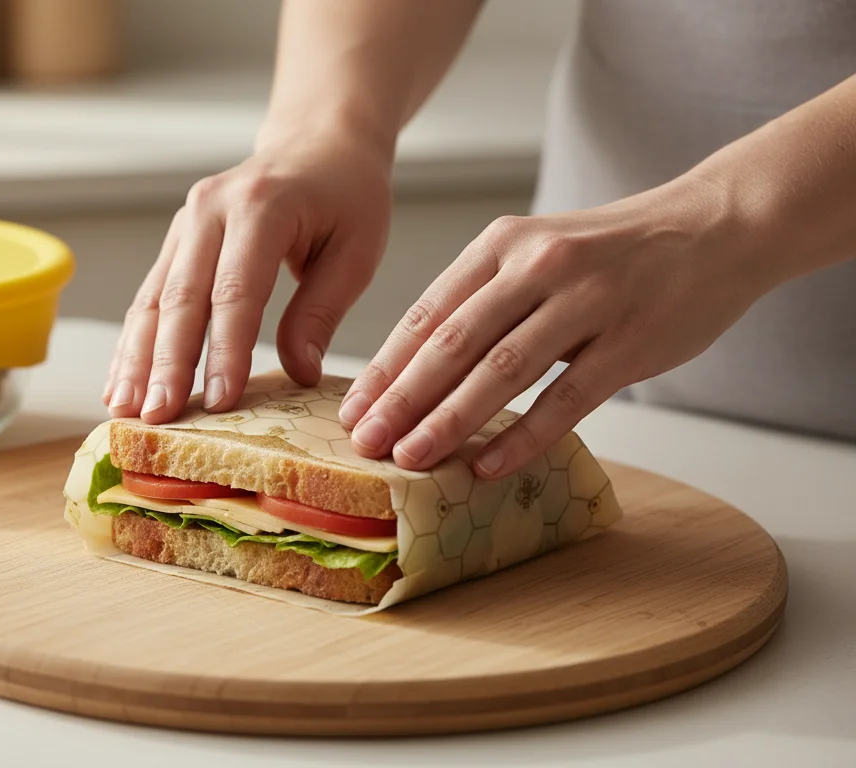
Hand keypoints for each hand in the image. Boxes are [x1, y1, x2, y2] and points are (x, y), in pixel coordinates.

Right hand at [104, 133, 392, 422]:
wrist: (317, 143)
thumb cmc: (346, 196)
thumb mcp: (357, 250)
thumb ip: (321, 311)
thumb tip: (299, 373)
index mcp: (261, 206)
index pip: (236, 290)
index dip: (225, 350)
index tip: (219, 401)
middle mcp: (210, 209)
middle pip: (181, 297)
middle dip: (167, 363)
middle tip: (157, 416)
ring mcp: (185, 223)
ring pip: (152, 299)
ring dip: (136, 358)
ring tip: (125, 408)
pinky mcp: (175, 241)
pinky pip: (148, 296)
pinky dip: (133, 342)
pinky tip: (121, 382)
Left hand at [339, 176, 775, 477]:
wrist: (714, 226)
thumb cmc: (612, 254)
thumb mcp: (535, 253)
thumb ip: (483, 301)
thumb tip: (417, 372)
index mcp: (502, 245)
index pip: (427, 314)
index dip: (386, 367)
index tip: (353, 410)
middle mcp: (537, 266)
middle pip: (453, 343)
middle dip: (401, 399)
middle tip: (365, 443)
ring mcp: (586, 301)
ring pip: (501, 370)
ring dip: (449, 420)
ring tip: (410, 458)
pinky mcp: (630, 340)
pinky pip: (566, 397)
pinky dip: (523, 436)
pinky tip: (488, 465)